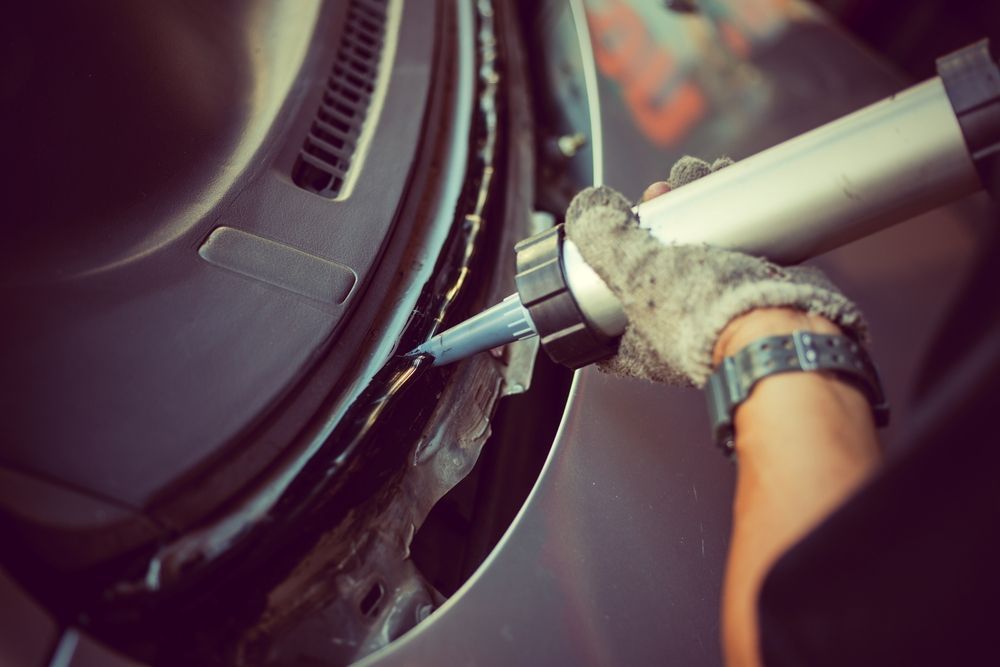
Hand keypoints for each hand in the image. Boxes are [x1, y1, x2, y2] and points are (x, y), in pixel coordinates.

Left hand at [564, 156, 867, 386]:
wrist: (784, 327)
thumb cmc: (707, 315)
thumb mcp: (635, 274)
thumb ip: (603, 240)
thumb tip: (586, 209)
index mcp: (639, 340)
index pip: (602, 310)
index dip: (596, 271)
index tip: (602, 237)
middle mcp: (675, 325)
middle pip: (651, 260)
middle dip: (653, 216)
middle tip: (658, 192)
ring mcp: (714, 304)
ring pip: (692, 241)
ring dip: (691, 199)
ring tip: (692, 173)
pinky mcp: (750, 283)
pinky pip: (732, 237)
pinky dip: (727, 203)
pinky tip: (723, 175)